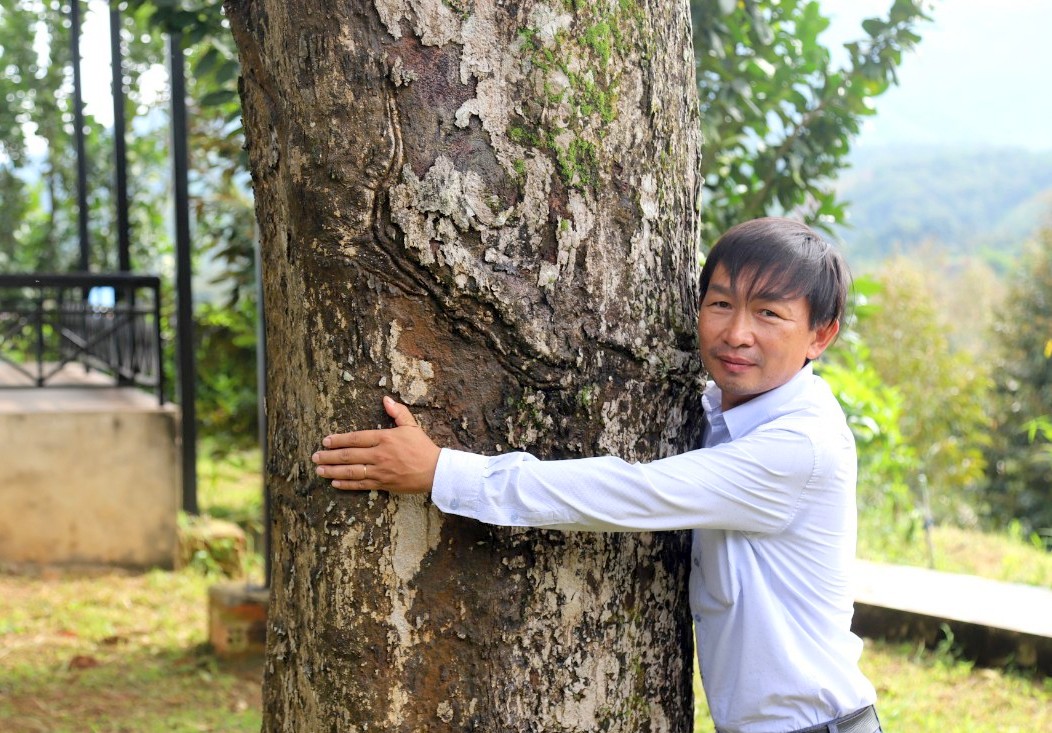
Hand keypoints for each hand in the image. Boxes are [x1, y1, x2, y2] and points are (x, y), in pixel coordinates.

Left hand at [312, 396, 440, 492]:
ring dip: (333, 471)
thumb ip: (398, 412)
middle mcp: (379, 455)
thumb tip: (386, 400)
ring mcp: (380, 471)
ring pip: (351, 471)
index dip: (338, 440)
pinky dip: (346, 484)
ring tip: (319, 470)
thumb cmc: (423, 447)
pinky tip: (335, 483)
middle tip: (315, 457)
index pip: (356, 438)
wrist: (435, 471)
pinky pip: (361, 485)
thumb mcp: (411, 426)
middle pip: (349, 455)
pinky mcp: (383, 484)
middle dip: (329, 456)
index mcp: (384, 438)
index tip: (325, 441)